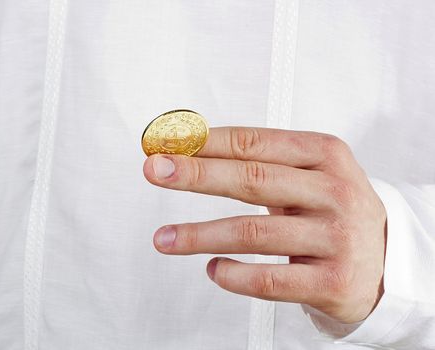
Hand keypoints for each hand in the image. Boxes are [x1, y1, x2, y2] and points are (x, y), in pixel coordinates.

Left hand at [143, 127, 386, 323]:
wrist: (383, 261)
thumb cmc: (330, 210)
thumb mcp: (307, 174)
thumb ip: (258, 161)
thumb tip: (188, 149)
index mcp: (325, 154)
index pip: (254, 142)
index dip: (205, 143)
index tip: (166, 144)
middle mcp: (334, 191)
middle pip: (251, 180)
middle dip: (195, 175)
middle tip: (153, 171)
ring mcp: (336, 237)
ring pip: (252, 233)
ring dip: (199, 235)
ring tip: (164, 239)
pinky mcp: (332, 281)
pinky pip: (269, 280)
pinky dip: (232, 275)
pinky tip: (212, 269)